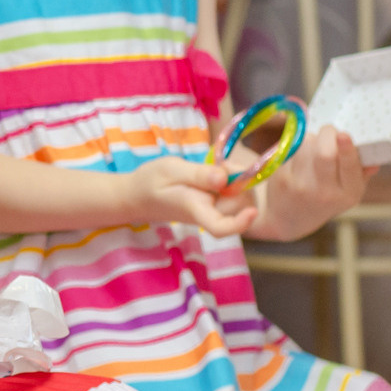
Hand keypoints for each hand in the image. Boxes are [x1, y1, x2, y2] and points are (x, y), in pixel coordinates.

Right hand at [124, 155, 255, 236]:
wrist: (138, 195)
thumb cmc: (150, 182)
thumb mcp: (170, 169)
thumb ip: (198, 174)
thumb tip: (225, 178)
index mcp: (195, 209)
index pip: (219, 227)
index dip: (240, 223)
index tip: (253, 210)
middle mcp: (208, 214)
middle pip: (238, 206)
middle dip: (240, 182)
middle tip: (223, 163)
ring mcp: (213, 211)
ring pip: (240, 199)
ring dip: (237, 179)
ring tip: (218, 166)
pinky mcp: (215, 205)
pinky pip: (234, 195)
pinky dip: (233, 181)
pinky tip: (218, 172)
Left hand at [249, 126, 370, 240]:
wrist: (289, 217)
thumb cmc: (325, 198)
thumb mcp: (348, 192)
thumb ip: (361, 174)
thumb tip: (373, 160)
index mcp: (349, 194)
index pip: (350, 168)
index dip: (346, 150)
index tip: (343, 134)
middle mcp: (325, 192)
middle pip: (325, 153)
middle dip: (328, 134)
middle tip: (330, 130)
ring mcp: (300, 185)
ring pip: (306, 146)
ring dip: (312, 137)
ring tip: (314, 144)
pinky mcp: (282, 177)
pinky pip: (291, 149)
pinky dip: (297, 145)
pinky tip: (300, 155)